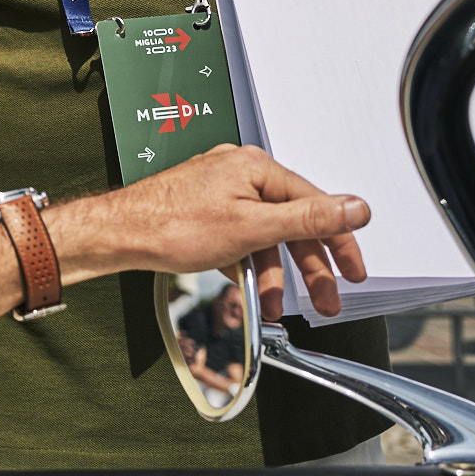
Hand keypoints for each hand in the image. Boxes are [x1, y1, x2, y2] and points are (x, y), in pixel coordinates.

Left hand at [56, 144, 369, 319]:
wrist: (119, 234)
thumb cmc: (172, 224)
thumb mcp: (253, 227)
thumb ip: (308, 219)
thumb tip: (355, 207)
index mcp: (256, 168)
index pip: (315, 204)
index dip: (339, 242)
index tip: (354, 270)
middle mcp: (240, 174)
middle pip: (291, 224)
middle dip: (307, 268)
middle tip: (326, 301)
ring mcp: (221, 192)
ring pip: (264, 236)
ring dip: (271, 275)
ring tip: (270, 307)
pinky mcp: (205, 211)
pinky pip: (240, 238)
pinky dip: (246, 265)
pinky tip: (246, 288)